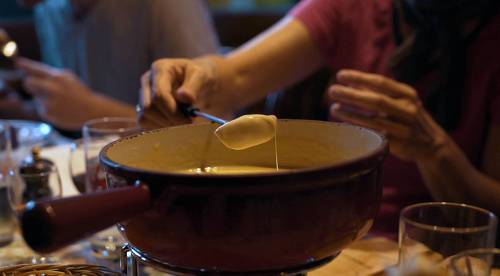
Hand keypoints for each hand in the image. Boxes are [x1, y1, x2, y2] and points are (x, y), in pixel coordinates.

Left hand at [16, 57, 97, 129]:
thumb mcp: (68, 78)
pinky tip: (59, 109)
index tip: (18, 63)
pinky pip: (40, 108)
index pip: (35, 69)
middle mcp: (52, 89)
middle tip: (37, 86)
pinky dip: (47, 108)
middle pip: (28, 83)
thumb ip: (50, 73)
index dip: (25, 65)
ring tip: (58, 101)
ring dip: (42, 98)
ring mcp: (49, 102)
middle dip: (30, 84)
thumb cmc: (80, 94)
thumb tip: (28, 69)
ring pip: (35, 97)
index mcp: (58, 77)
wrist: (92, 112)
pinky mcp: (47, 114)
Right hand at [139, 57, 217, 129]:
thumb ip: (194, 86)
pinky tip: (174, 123)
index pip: (159, 95)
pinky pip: (145, 122)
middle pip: (148, 108)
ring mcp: (143, 93)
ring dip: (164, 125)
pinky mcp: (143, 105)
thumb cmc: (200, 76)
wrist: (198, 81)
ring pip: (144, 117)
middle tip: (187, 124)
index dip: (172, 112)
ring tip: (181, 122)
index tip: (189, 121)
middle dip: (169, 120)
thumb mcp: (203, 76)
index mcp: (161, 68)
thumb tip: (182, 96)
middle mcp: (148, 80)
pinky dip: (159, 127)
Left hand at [328, 69, 451, 162]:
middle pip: (375, 100)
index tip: (340, 75)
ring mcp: (404, 128)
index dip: (359, 78)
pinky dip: (358, 129)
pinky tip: (344, 125)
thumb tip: (352, 82)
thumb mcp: (400, 101)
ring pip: (373, 120)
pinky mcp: (399, 144)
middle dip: (352, 94)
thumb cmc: (407, 118)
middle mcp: (408, 109)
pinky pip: (375, 135)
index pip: (380, 82)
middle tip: (332, 90)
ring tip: (333, 107)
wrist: (431, 144)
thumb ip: (379, 91)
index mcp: (407, 94)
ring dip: (351, 113)